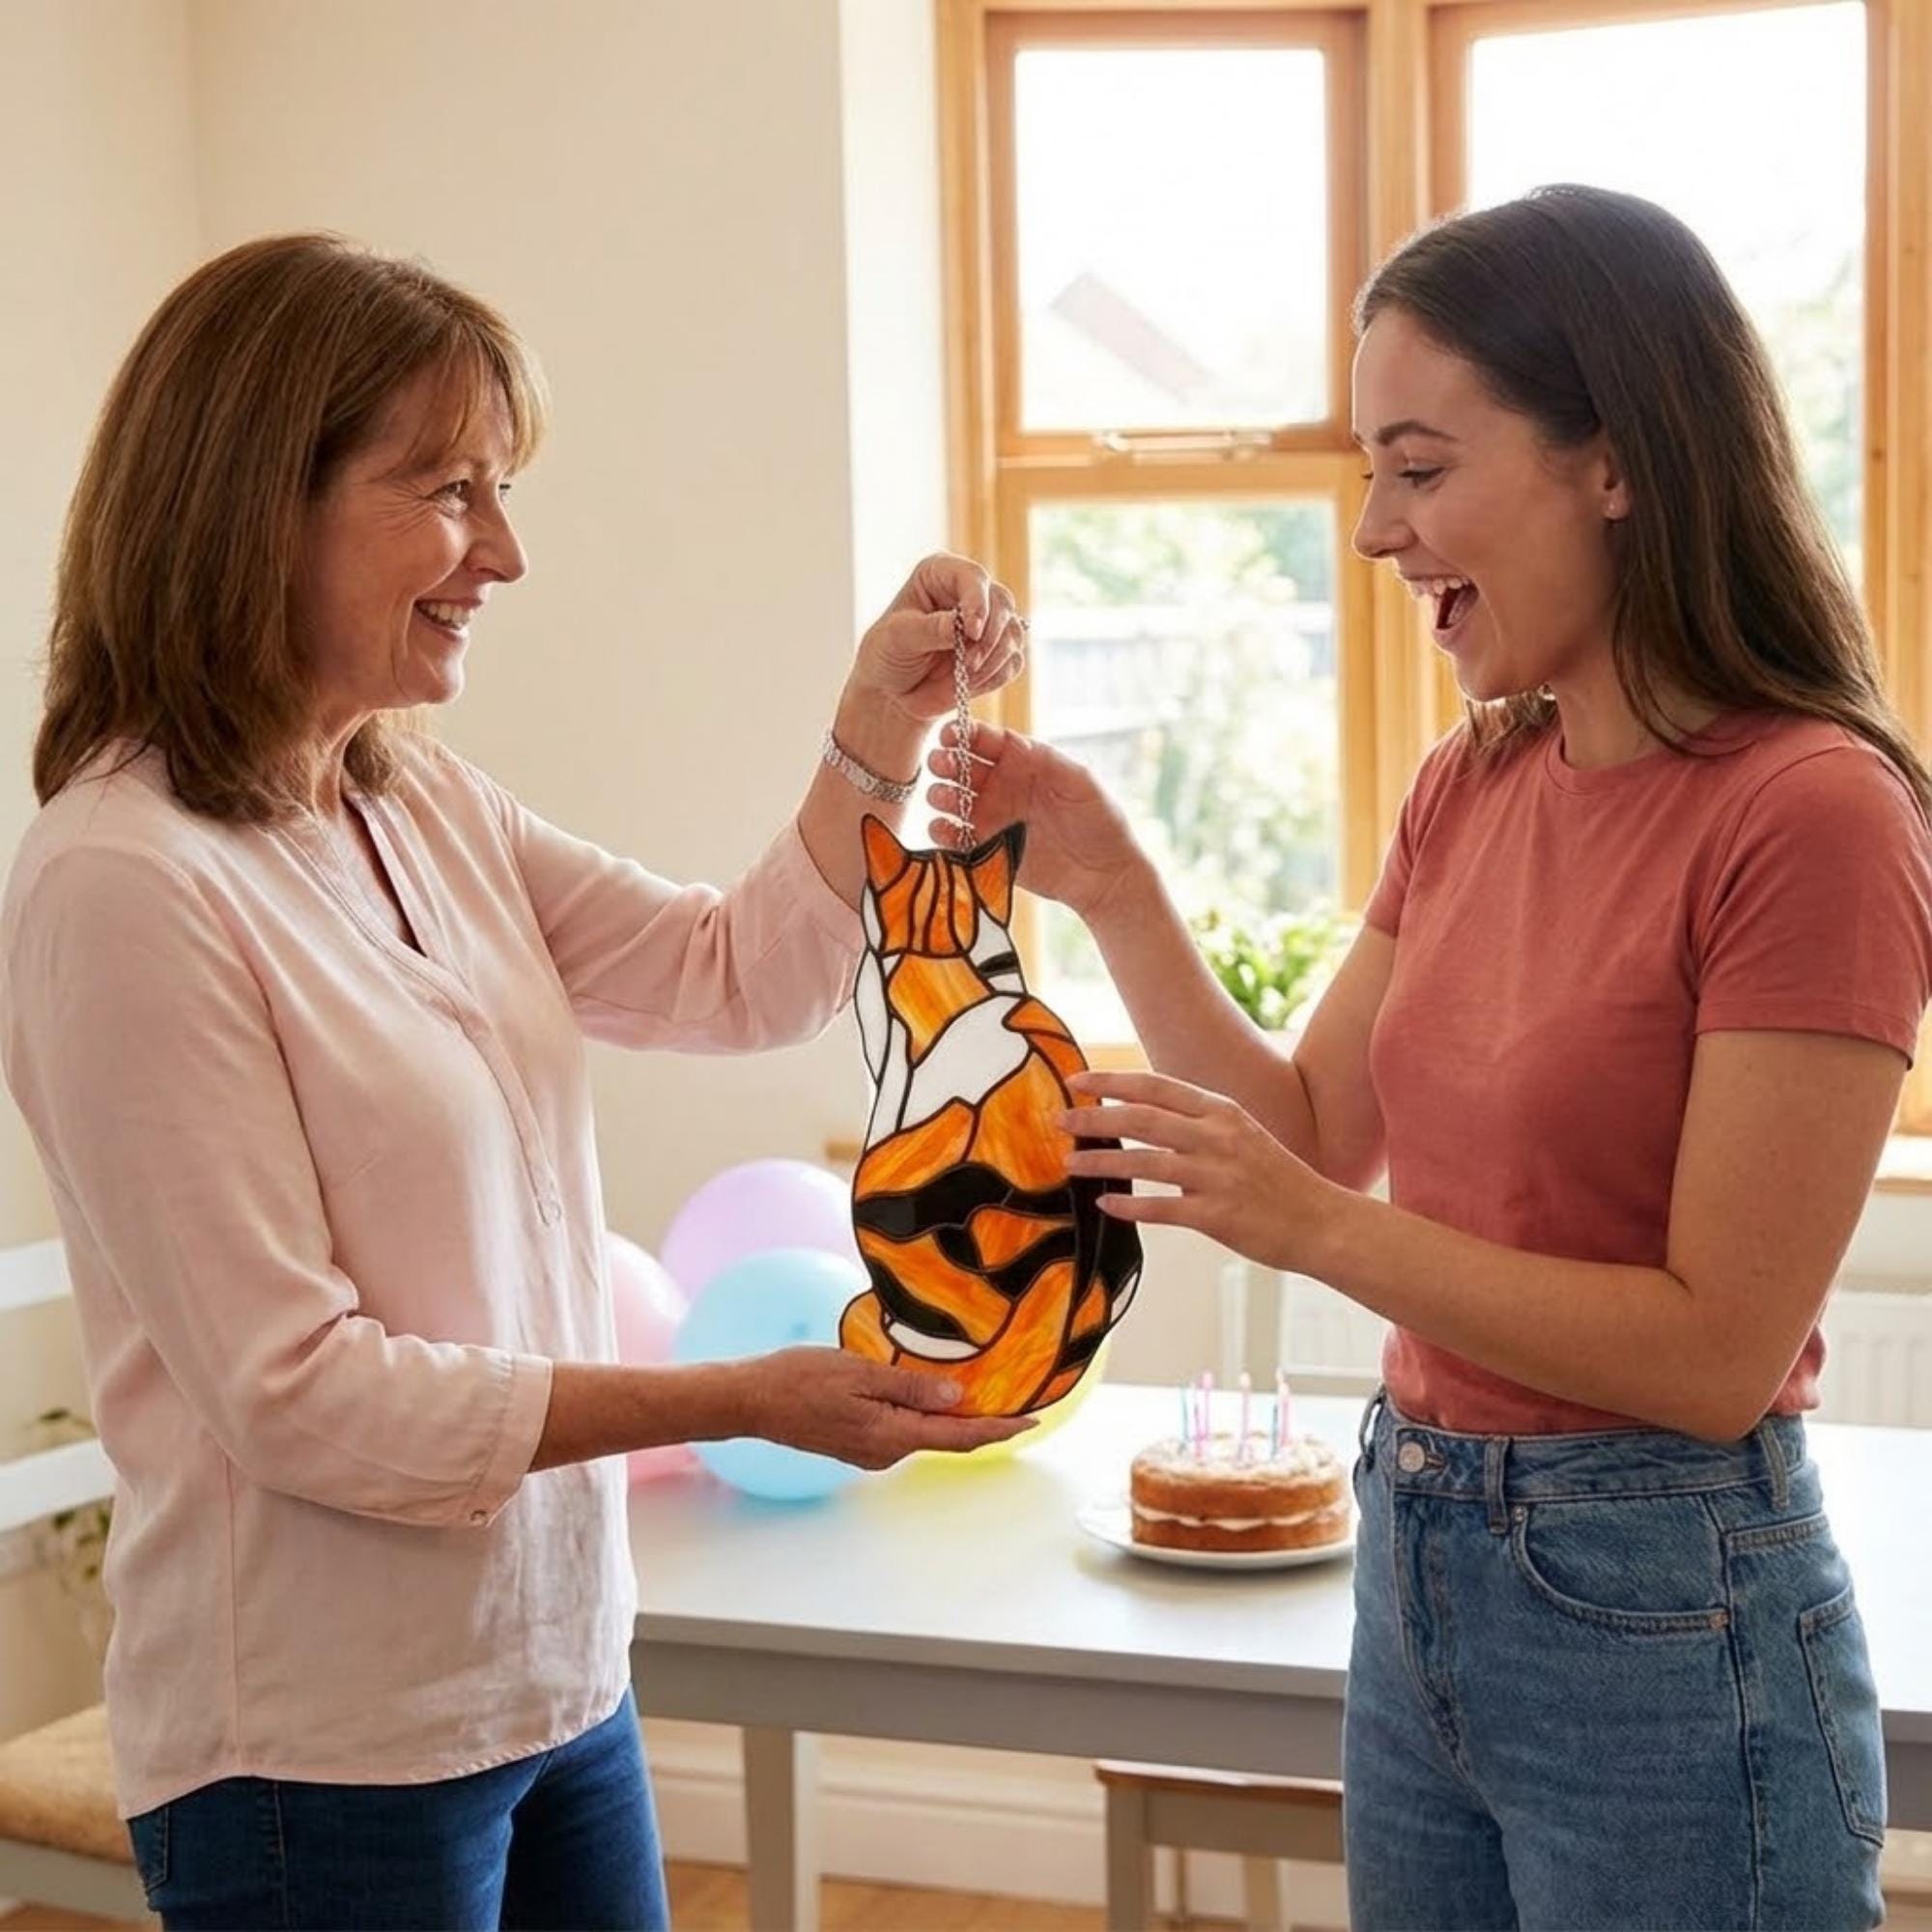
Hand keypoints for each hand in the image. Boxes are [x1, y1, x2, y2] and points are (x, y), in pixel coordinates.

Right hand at [737, 1345, 1034, 1468]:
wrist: (752, 1401)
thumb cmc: (800, 1380)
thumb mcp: (860, 1373)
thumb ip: (910, 1388)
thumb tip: (957, 1399)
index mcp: (891, 1436)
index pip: (959, 1436)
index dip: (998, 1428)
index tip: (1032, 1421)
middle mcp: (886, 1453)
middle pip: (947, 1439)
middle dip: (984, 1423)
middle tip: (1018, 1402)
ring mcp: (870, 1452)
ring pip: (924, 1435)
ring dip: (954, 1420)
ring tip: (984, 1395)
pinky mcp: (857, 1444)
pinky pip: (903, 1432)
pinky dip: (927, 1417)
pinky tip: (934, 1399)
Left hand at [847, 553, 1027, 726]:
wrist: (892, 691)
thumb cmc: (887, 654)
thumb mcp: (898, 638)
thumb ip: (929, 629)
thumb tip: (961, 625)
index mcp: (942, 574)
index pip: (973, 577)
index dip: (978, 602)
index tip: (972, 631)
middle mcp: (969, 593)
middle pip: (1002, 603)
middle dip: (989, 637)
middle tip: (969, 663)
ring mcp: (987, 623)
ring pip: (1013, 633)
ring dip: (993, 660)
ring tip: (963, 675)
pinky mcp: (996, 653)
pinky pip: (1012, 663)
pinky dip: (995, 676)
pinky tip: (968, 683)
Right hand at [926, 717, 1143, 923]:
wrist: (1104, 875)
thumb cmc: (1101, 821)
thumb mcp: (1081, 781)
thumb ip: (1048, 759)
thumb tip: (1014, 741)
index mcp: (1022, 762)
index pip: (986, 741)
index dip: (965, 734)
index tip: (950, 734)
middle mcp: (1001, 787)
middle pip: (960, 767)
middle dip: (946, 762)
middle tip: (942, 765)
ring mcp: (991, 819)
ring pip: (950, 800)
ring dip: (940, 795)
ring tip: (945, 799)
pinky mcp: (985, 850)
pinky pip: (953, 838)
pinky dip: (942, 832)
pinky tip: (946, 830)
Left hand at [1061, 1069, 1343, 1274]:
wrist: (1323, 1221)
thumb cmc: (1277, 1180)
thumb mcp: (1242, 1134)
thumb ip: (1198, 1123)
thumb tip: (1146, 1114)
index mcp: (1222, 1112)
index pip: (1156, 1086)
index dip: (1113, 1081)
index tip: (1078, 1080)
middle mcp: (1217, 1137)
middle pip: (1142, 1118)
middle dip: (1094, 1117)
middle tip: (1059, 1119)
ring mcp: (1217, 1176)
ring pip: (1144, 1161)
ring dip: (1101, 1161)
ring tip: (1070, 1162)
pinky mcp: (1217, 1216)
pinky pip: (1162, 1208)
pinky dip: (1129, 1206)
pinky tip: (1105, 1205)